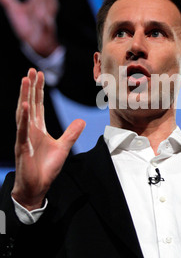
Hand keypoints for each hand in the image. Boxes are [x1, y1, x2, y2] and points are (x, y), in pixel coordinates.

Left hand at [0, 0, 58, 56]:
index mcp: (37, 1)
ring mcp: (46, 19)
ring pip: (50, 7)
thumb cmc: (27, 24)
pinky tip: (44, 19)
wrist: (37, 43)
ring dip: (48, 0)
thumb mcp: (15, 10)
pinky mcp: (46, 31)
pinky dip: (46, 22)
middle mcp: (44, 8)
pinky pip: (47, 25)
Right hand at [12, 68, 85, 209]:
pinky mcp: (22, 147)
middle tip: (31, 70)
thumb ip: (71, 133)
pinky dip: (24, 118)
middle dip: (31, 87)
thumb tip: (81, 120)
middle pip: (30, 104)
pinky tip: (25, 105)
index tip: (40, 74)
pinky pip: (23, 130)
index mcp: (38, 129)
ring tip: (25, 80)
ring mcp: (24, 137)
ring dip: (25, 95)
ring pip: (24, 113)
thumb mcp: (64, 147)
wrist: (36, 187)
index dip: (39, 90)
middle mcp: (29, 130)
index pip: (38, 105)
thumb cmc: (46, 168)